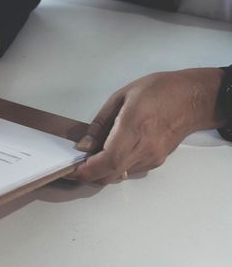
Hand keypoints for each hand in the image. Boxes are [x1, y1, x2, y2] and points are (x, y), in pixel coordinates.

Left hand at [69, 68, 224, 183]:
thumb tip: (84, 144)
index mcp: (134, 127)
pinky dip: (114, 167)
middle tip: (74, 166)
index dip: (88, 170)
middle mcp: (145, 148)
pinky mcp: (157, 161)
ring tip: (89, 157)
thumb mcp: (122, 96)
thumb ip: (101, 123)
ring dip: (101, 171)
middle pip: (111, 174)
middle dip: (89, 175)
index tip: (72, 170)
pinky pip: (129, 170)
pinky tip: (108, 154)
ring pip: (119, 175)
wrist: (194, 99)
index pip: (109, 160)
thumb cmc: (159, 91)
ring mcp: (152, 158)